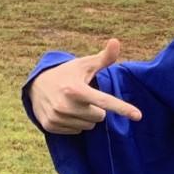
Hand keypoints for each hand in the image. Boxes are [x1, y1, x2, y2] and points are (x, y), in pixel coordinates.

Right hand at [27, 38, 141, 134]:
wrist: (35, 85)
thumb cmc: (67, 73)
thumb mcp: (84, 65)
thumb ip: (104, 57)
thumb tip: (116, 41)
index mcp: (76, 89)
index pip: (105, 101)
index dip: (122, 108)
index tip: (138, 116)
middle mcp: (65, 105)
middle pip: (99, 117)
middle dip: (96, 109)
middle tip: (84, 98)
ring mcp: (57, 117)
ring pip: (88, 126)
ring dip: (85, 117)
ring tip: (73, 104)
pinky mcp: (50, 126)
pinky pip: (76, 132)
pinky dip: (74, 123)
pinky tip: (65, 112)